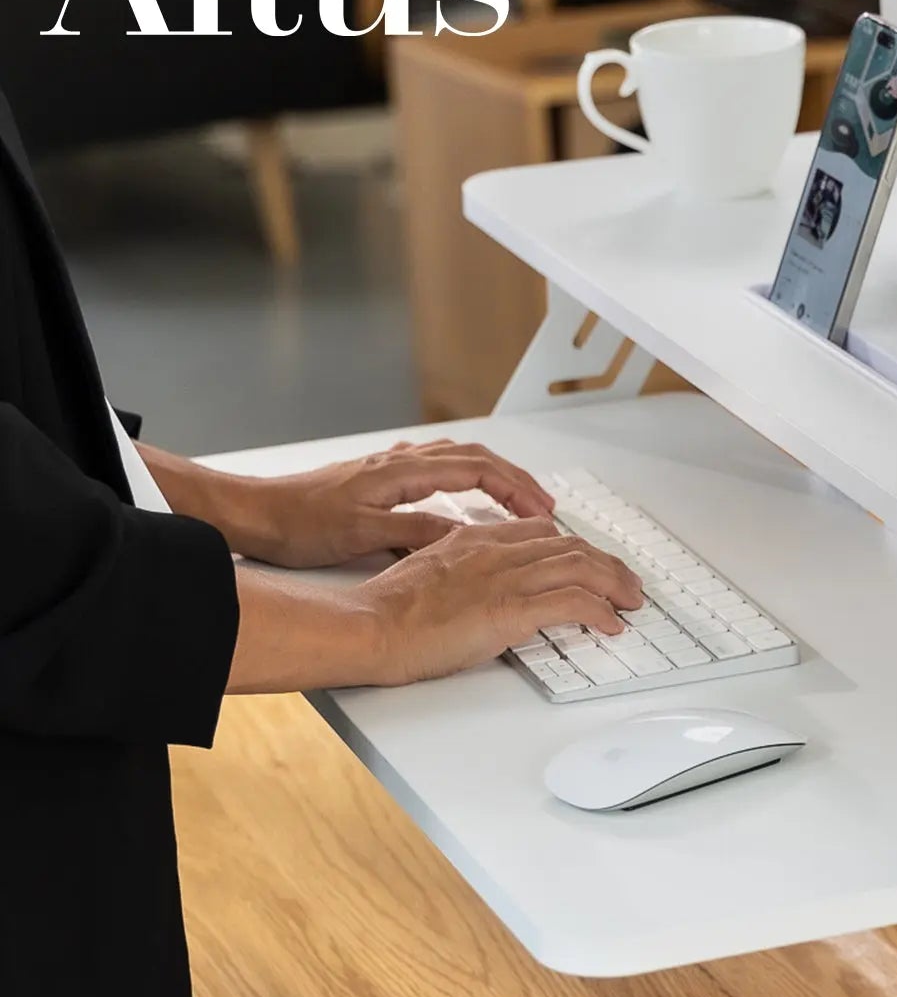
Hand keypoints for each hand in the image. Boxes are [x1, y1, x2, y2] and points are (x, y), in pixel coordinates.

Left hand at [232, 440, 558, 568]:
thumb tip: (463, 536)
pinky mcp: (378, 479)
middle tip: (545, 506)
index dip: (516, 490)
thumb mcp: (362, 535)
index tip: (541, 511)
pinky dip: (465, 478)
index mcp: (402, 471)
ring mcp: (390, 467)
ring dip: (494, 477)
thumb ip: (416, 532)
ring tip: (517, 499)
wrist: (252, 512)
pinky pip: (437, 468)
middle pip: (476, 459)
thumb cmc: (297, 523)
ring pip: (458, 460)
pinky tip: (464, 495)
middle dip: (517, 481)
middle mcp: (400, 462)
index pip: (478, 471)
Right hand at [359, 518, 644, 685]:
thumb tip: (483, 592)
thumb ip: (462, 573)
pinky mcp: (508, 610)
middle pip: (569, 545)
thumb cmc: (388, 612)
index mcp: (474, 540)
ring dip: (615, 584)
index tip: (590, 564)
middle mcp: (494, 551)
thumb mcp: (429, 574)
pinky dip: (600, 612)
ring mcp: (503, 578)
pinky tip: (612, 624)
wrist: (369, 627)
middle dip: (606, 564)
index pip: (540, 532)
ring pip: (580, 566)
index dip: (574, 548)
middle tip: (626, 584)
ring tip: (632, 601)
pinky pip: (572, 603)